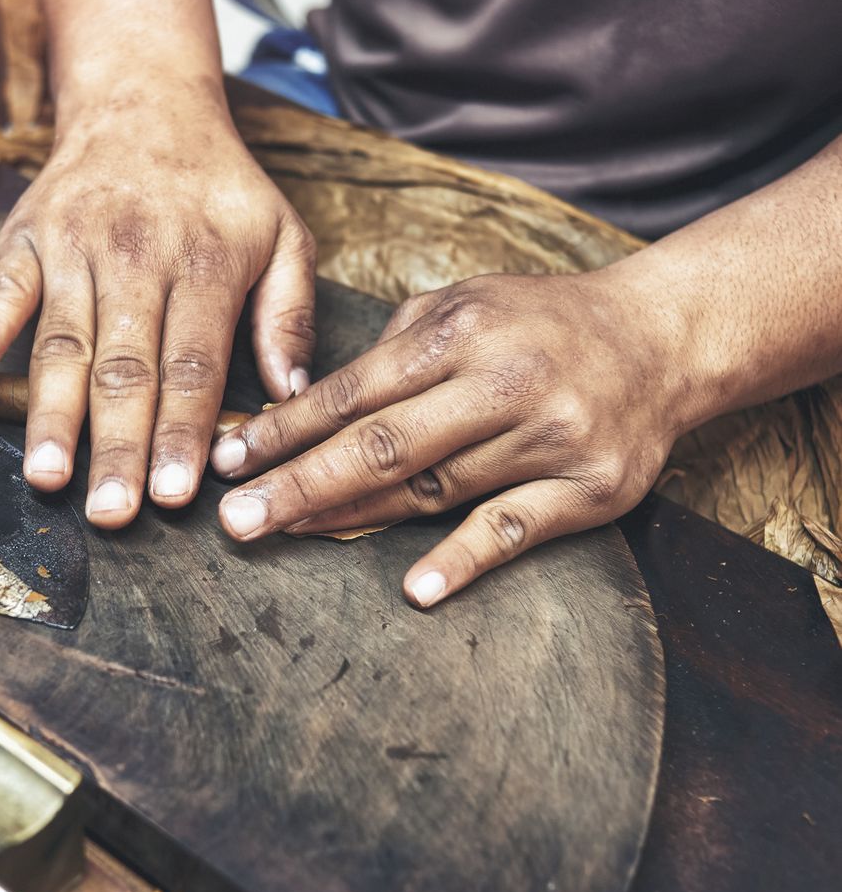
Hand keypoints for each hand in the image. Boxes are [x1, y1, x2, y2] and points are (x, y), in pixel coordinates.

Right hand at [0, 89, 316, 526]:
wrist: (144, 100)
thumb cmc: (218, 186)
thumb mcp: (284, 234)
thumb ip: (290, 314)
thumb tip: (291, 395)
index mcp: (205, 265)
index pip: (192, 365)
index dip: (183, 433)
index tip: (176, 495)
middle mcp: (137, 257)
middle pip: (125, 367)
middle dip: (117, 446)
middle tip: (109, 514)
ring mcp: (74, 247)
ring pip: (63, 343)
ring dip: (52, 413)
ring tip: (47, 476)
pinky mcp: (26, 238)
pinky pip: (4, 287)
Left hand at [208, 270, 689, 605]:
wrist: (661, 338)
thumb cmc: (539, 323)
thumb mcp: (463, 304)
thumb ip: (392, 347)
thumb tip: (308, 402)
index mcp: (462, 332)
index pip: (354, 390)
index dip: (285, 428)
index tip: (229, 458)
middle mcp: (503, 382)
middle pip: (382, 445)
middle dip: (299, 483)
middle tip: (236, 518)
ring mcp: (549, 437)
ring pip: (434, 489)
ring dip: (355, 519)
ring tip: (288, 535)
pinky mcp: (589, 489)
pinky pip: (514, 529)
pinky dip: (463, 560)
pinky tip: (413, 588)